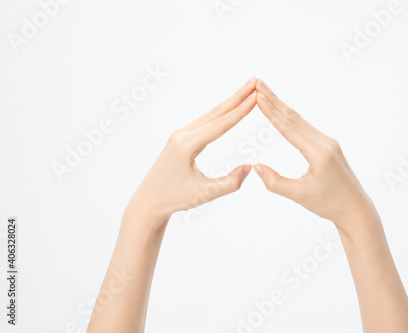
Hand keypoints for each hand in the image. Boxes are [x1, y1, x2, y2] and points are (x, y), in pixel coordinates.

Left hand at [124, 78, 256, 228]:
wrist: (149, 201)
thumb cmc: (175, 198)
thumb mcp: (205, 194)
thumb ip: (230, 182)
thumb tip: (250, 167)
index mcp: (186, 144)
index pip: (220, 125)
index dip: (240, 111)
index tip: (256, 96)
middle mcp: (182, 134)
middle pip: (216, 112)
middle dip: (237, 96)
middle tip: (255, 81)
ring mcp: (180, 134)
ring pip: (210, 115)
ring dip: (230, 102)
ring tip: (247, 89)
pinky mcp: (181, 138)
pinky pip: (205, 122)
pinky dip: (220, 113)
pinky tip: (229, 107)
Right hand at [253, 79, 378, 232]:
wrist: (356, 209)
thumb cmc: (329, 204)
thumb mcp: (299, 196)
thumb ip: (276, 182)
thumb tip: (256, 167)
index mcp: (319, 153)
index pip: (289, 128)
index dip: (271, 112)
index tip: (257, 96)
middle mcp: (325, 143)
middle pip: (294, 117)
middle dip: (274, 100)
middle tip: (258, 83)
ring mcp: (328, 143)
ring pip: (300, 121)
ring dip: (282, 106)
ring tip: (266, 93)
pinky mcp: (328, 146)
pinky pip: (305, 128)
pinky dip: (291, 118)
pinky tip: (282, 112)